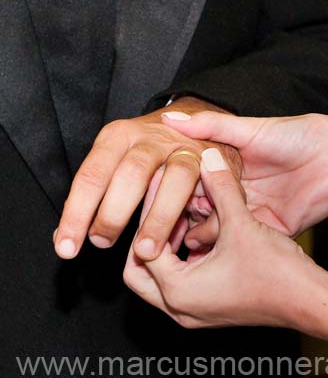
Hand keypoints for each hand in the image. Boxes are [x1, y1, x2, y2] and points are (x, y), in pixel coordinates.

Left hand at [53, 97, 240, 259]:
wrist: (197, 125)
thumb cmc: (150, 156)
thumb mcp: (116, 165)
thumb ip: (95, 199)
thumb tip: (65, 239)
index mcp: (119, 136)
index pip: (92, 175)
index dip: (77, 214)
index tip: (68, 247)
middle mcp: (152, 138)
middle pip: (131, 174)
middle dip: (114, 215)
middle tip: (103, 243)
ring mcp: (185, 148)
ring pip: (175, 179)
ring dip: (158, 218)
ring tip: (145, 251)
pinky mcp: (213, 161)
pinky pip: (210, 187)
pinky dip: (198, 216)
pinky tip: (188, 239)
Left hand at [123, 148, 315, 328]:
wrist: (308, 300)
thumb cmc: (278, 272)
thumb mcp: (242, 223)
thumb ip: (221, 187)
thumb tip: (208, 158)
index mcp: (178, 291)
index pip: (142, 247)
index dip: (150, 211)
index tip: (156, 188)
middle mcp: (180, 309)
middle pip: (137, 272)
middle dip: (146, 239)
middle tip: (159, 210)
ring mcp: (195, 314)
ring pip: (158, 281)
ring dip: (164, 251)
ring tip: (180, 220)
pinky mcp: (210, 312)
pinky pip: (179, 288)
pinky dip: (180, 263)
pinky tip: (200, 238)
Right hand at [160, 112, 327, 249]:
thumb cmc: (296, 136)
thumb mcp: (249, 130)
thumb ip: (210, 126)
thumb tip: (168, 116)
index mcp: (229, 168)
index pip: (193, 182)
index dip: (171, 189)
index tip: (147, 196)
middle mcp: (238, 192)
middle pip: (202, 209)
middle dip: (180, 218)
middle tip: (156, 226)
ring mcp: (253, 212)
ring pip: (219, 228)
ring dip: (198, 235)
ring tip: (179, 239)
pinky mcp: (271, 229)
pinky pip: (244, 240)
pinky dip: (225, 247)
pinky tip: (204, 251)